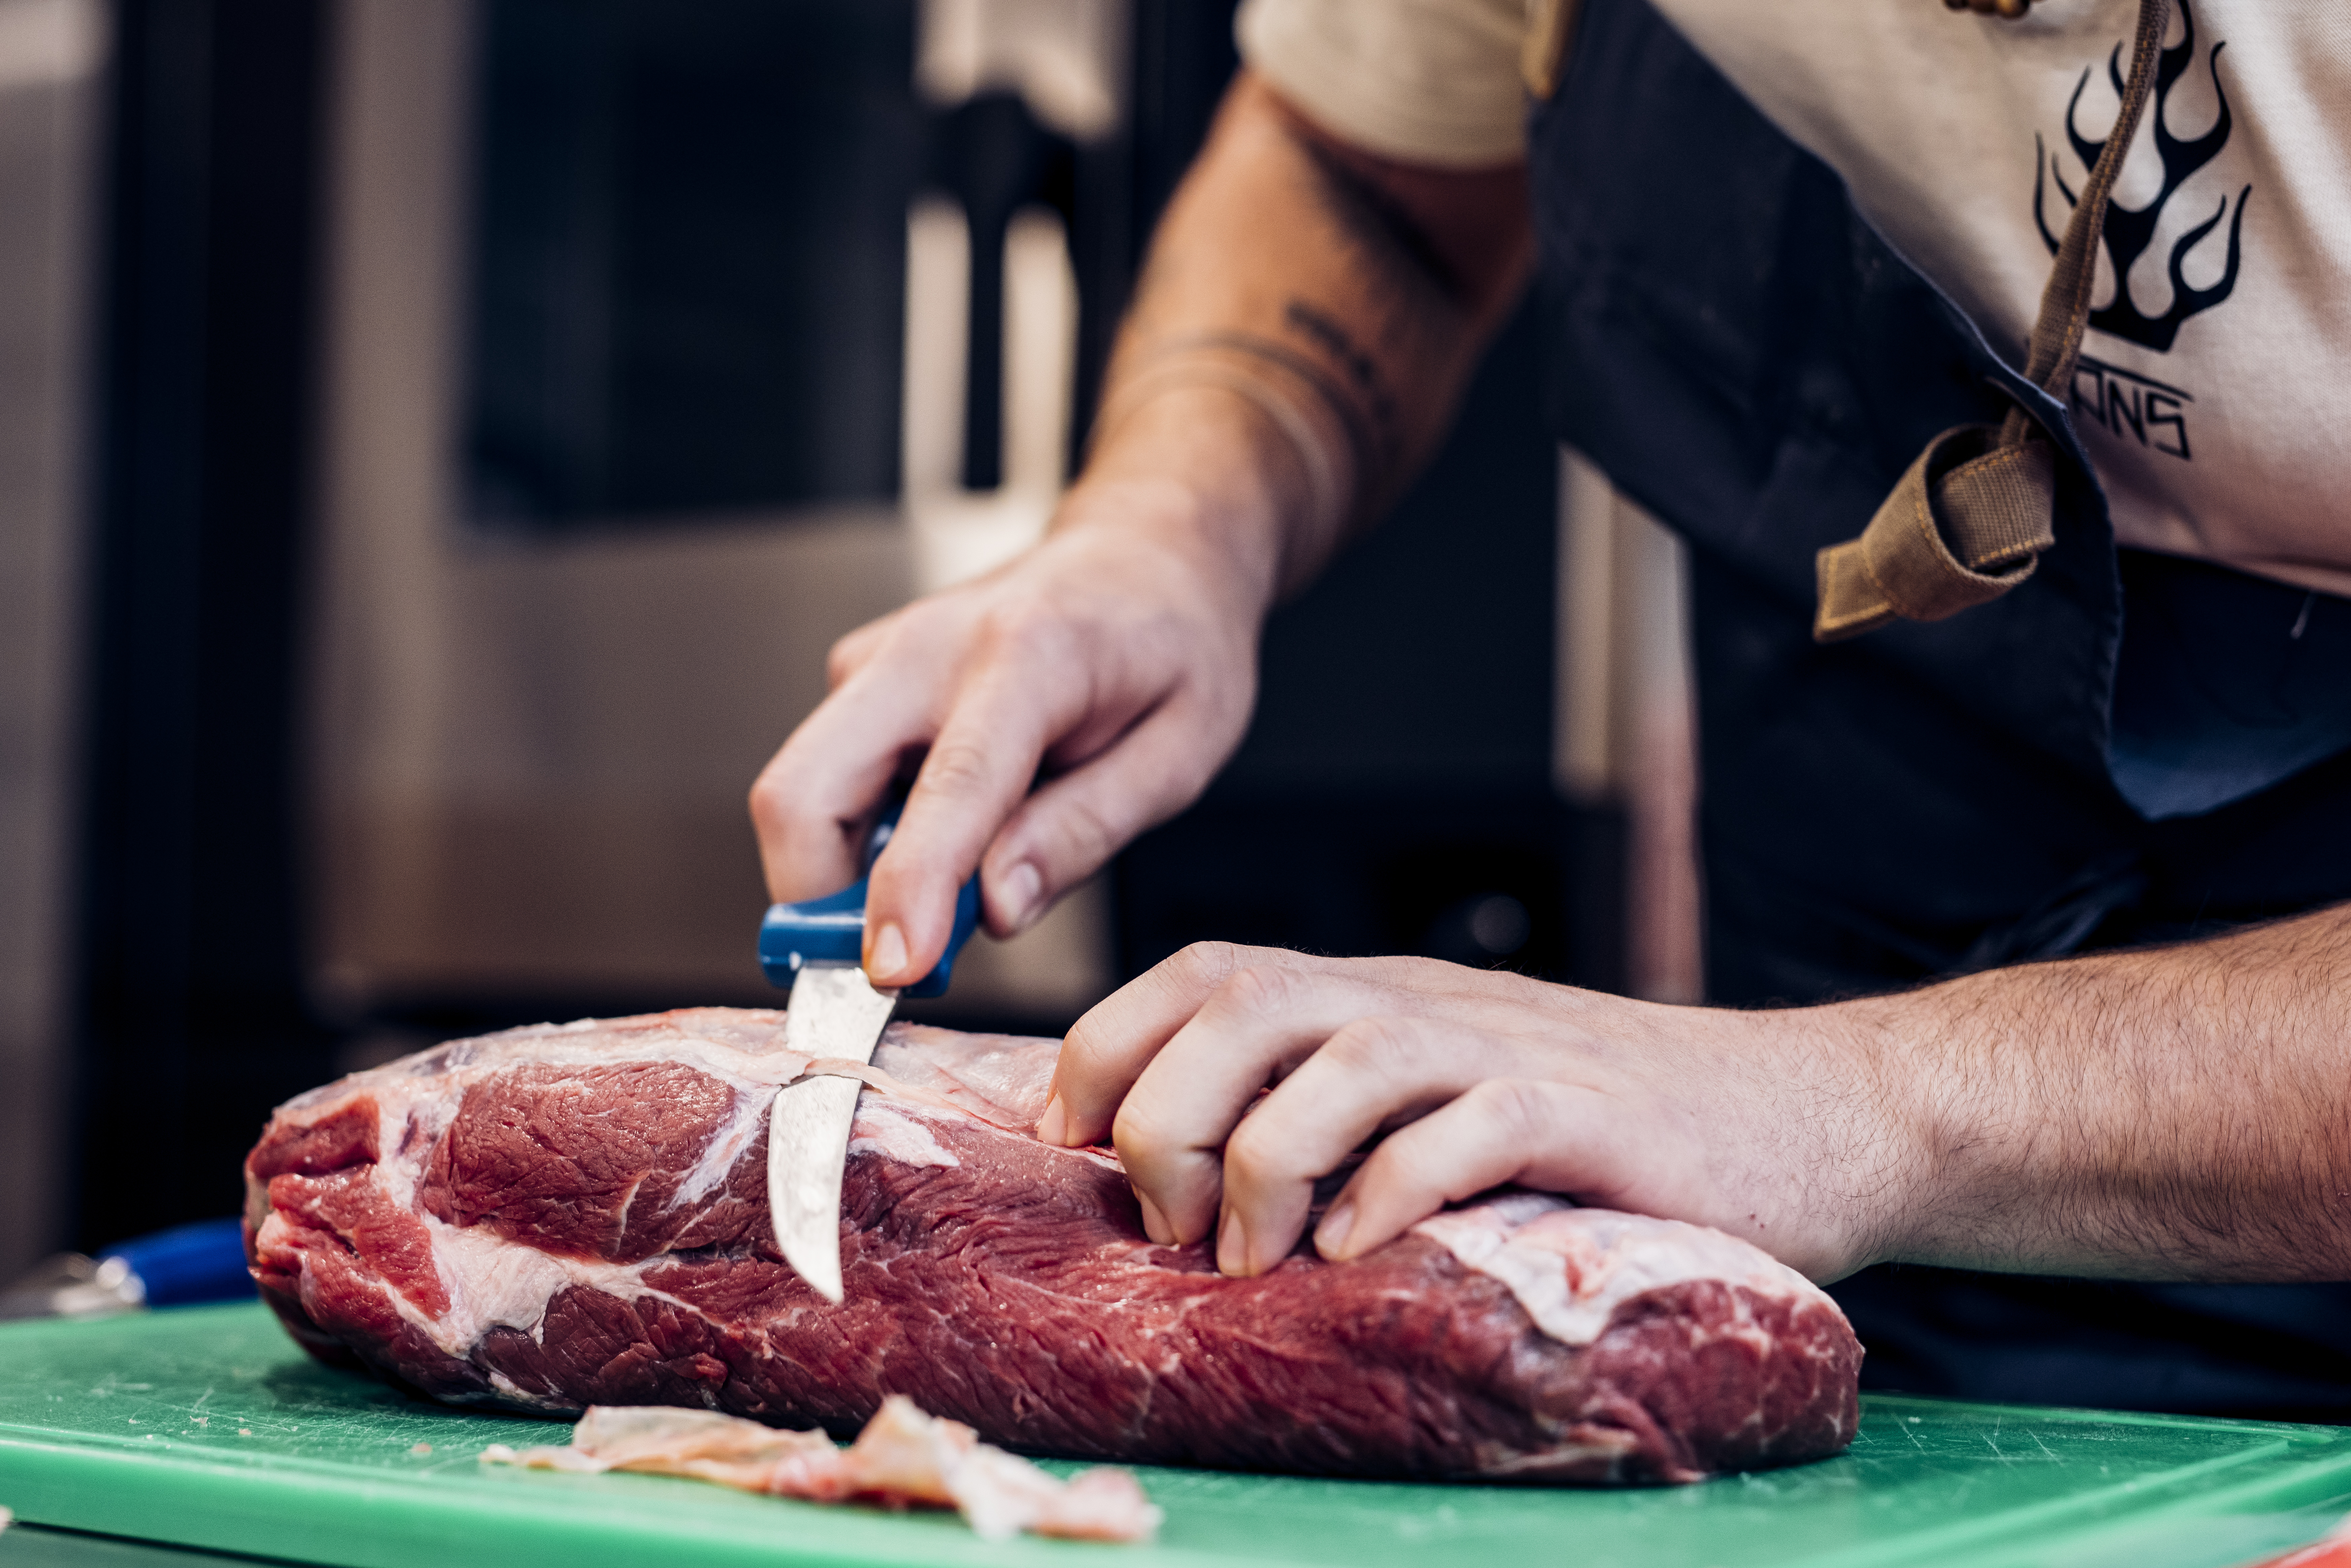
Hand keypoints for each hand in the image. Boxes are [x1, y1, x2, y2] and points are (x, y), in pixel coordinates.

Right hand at [750, 474, 1268, 986]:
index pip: (947, 787)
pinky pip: (826, 785)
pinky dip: (867, 838)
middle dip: (822, 901)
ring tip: (959, 880)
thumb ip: (1083, 832)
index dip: (908, 888)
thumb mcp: (1180, 750)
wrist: (1144, 552)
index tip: (891, 971)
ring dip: (854, 874)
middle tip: (905, 960)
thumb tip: (994, 911)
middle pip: (803, 792)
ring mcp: (876, 659)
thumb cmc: (1171, 643)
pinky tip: (949, 828)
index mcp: (1025, 656)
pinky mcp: (857, 681)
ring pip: (802, 798)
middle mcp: (924, 648)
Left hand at [1039, 944, 1915, 1281]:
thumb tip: (1185, 1181)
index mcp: (1371, 994)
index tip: (1070, 1141)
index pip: (1199, 971)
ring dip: (1264, 1161)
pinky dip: (1393, 1189)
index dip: (1109, 1046)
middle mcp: (1420, 1003)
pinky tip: (1364, 1246)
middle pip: (1242, 1004)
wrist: (1799, 1115)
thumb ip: (1329, 1114)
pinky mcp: (1582, 1115)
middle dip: (1165, 1111)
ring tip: (1253, 1255)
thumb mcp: (1436, 1098)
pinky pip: (1465, 1128)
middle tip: (1167, 1220)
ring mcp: (1502, 1050)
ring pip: (1339, 1057)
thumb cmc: (1596, 1130)